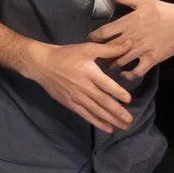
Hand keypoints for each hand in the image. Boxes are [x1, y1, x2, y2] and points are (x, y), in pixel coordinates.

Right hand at [19, 40, 134, 132]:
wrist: (43, 64)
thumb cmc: (67, 55)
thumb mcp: (88, 48)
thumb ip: (109, 49)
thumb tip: (129, 44)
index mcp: (89, 73)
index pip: (106, 85)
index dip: (118, 92)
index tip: (129, 100)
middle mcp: (84, 87)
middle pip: (103, 101)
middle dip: (117, 112)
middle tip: (130, 120)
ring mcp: (76, 97)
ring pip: (96, 111)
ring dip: (110, 120)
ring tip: (123, 126)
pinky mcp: (70, 104)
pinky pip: (86, 115)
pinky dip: (97, 122)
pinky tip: (108, 128)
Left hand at [88, 0, 173, 73]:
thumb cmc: (162, 10)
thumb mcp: (141, 0)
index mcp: (127, 22)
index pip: (102, 33)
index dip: (93, 38)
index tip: (91, 41)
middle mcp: (131, 37)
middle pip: (108, 50)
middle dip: (100, 54)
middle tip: (97, 56)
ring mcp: (141, 50)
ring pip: (119, 62)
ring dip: (112, 65)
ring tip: (109, 65)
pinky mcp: (151, 59)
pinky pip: (136, 72)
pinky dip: (128, 75)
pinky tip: (125, 73)